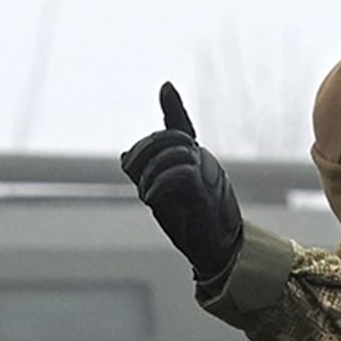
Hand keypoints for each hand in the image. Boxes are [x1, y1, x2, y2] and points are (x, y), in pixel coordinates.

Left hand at [121, 82, 242, 277]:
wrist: (216, 252)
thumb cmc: (191, 225)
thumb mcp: (163, 196)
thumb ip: (147, 174)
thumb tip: (124, 156)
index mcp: (194, 160)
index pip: (183, 128)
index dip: (174, 107)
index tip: (166, 87)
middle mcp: (204, 162)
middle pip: (171, 137)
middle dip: (144, 150)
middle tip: (133, 173)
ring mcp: (207, 176)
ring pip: (175, 151)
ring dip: (151, 173)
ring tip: (146, 195)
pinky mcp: (206, 193)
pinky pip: (181, 173)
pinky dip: (159, 184)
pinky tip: (150, 199)